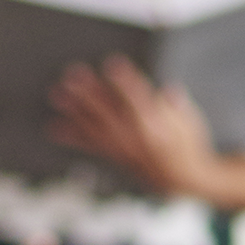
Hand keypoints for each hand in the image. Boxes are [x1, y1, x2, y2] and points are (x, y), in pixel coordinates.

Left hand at [48, 56, 244, 208]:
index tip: (113, 64)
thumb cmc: (188, 144)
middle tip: (73, 75)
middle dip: (90, 93)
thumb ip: (177, 104)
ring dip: (75, 110)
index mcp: (160, 129)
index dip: (126, 81)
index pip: (141, 100)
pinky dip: (72, 137)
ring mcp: (124, 151)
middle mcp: (138, 141)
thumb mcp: (191, 120)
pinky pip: (91, 146)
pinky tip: (54, 127)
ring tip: (58, 94)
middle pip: (110, 112)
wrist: (183, 179)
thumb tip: (169, 91)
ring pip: (96, 127)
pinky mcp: (115, 157)